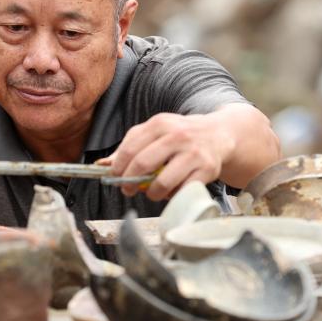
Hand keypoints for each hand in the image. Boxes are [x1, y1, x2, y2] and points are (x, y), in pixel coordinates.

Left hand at [104, 112, 234, 200]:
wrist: (219, 133)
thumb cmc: (180, 135)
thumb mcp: (156, 132)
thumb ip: (131, 145)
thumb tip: (103, 165)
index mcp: (160, 124)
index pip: (130, 148)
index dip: (118, 167)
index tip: (114, 177)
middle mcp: (177, 135)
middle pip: (143, 164)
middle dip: (129, 182)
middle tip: (128, 189)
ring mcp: (193, 153)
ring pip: (162, 182)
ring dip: (151, 193)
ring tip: (151, 193)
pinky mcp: (207, 170)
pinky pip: (182, 191)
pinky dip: (172, 196)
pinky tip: (171, 192)